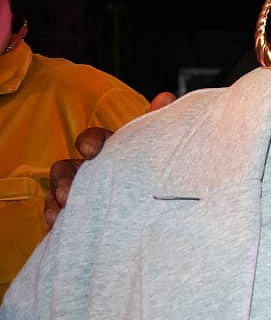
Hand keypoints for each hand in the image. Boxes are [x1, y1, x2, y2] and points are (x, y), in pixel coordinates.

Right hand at [43, 91, 175, 227]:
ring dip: (57, 199)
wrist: (165, 217)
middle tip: (67, 194)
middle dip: (64, 179)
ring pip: (60, 191)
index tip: (89, 150)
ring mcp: (84, 193)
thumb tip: (165, 96)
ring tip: (62, 211)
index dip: (90, 141)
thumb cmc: (158, 176)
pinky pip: (59, 213)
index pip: (96, 139)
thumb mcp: (159, 150)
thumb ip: (159, 124)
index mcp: (114, 151)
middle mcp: (94, 170)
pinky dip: (56, 216)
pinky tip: (57, 223)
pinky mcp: (80, 215)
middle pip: (68, 168)